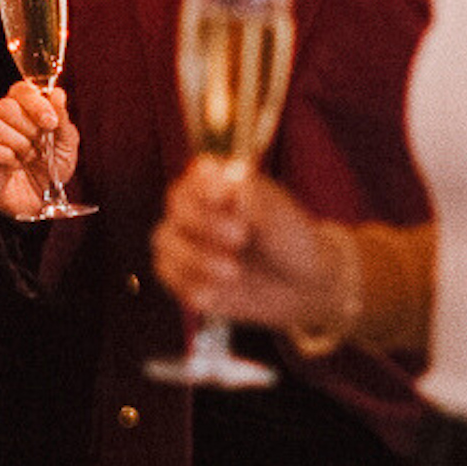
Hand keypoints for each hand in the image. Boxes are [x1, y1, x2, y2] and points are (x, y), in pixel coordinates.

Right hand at [0, 81, 81, 216]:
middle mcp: (0, 118)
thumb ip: (62, 119)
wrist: (39, 202)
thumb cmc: (50, 169)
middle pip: (6, 106)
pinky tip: (16, 166)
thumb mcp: (66, 145)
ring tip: (28, 157)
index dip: (36, 102)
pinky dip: (7, 158)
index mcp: (22, 109)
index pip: (20, 90)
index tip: (50, 123)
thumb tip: (57, 93)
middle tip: (40, 145)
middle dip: (29, 128)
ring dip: (18, 144)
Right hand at [150, 155, 340, 331]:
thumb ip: (254, 196)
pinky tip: (219, 291)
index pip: (199, 174)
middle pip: (178, 206)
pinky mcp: (182, 276)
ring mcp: (183, 242)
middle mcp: (194, 207)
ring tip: (234, 270)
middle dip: (205, 222)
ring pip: (167, 243)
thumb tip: (232, 174)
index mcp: (218, 181)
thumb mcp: (279, 216)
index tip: (225, 196)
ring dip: (197, 257)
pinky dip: (193, 284)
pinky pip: (173, 278)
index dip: (207, 185)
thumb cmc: (288, 240)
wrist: (298, 284)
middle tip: (241, 236)